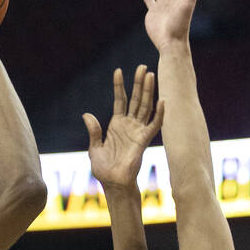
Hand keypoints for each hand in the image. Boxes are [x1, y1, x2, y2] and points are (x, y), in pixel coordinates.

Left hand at [83, 66, 163, 189]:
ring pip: (145, 107)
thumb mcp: (95, 148)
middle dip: (138, 83)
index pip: (120, 100)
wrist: (113, 183)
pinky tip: (163, 100)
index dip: (119, 86)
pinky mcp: (144, 140)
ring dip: (148, 91)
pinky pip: (155, 124)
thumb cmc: (104, 169)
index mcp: (116, 125)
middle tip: (142, 67)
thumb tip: (86, 115)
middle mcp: (129, 125)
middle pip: (136, 99)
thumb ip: (94, 131)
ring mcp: (138, 131)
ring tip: (150, 74)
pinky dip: (160, 113)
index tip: (118, 71)